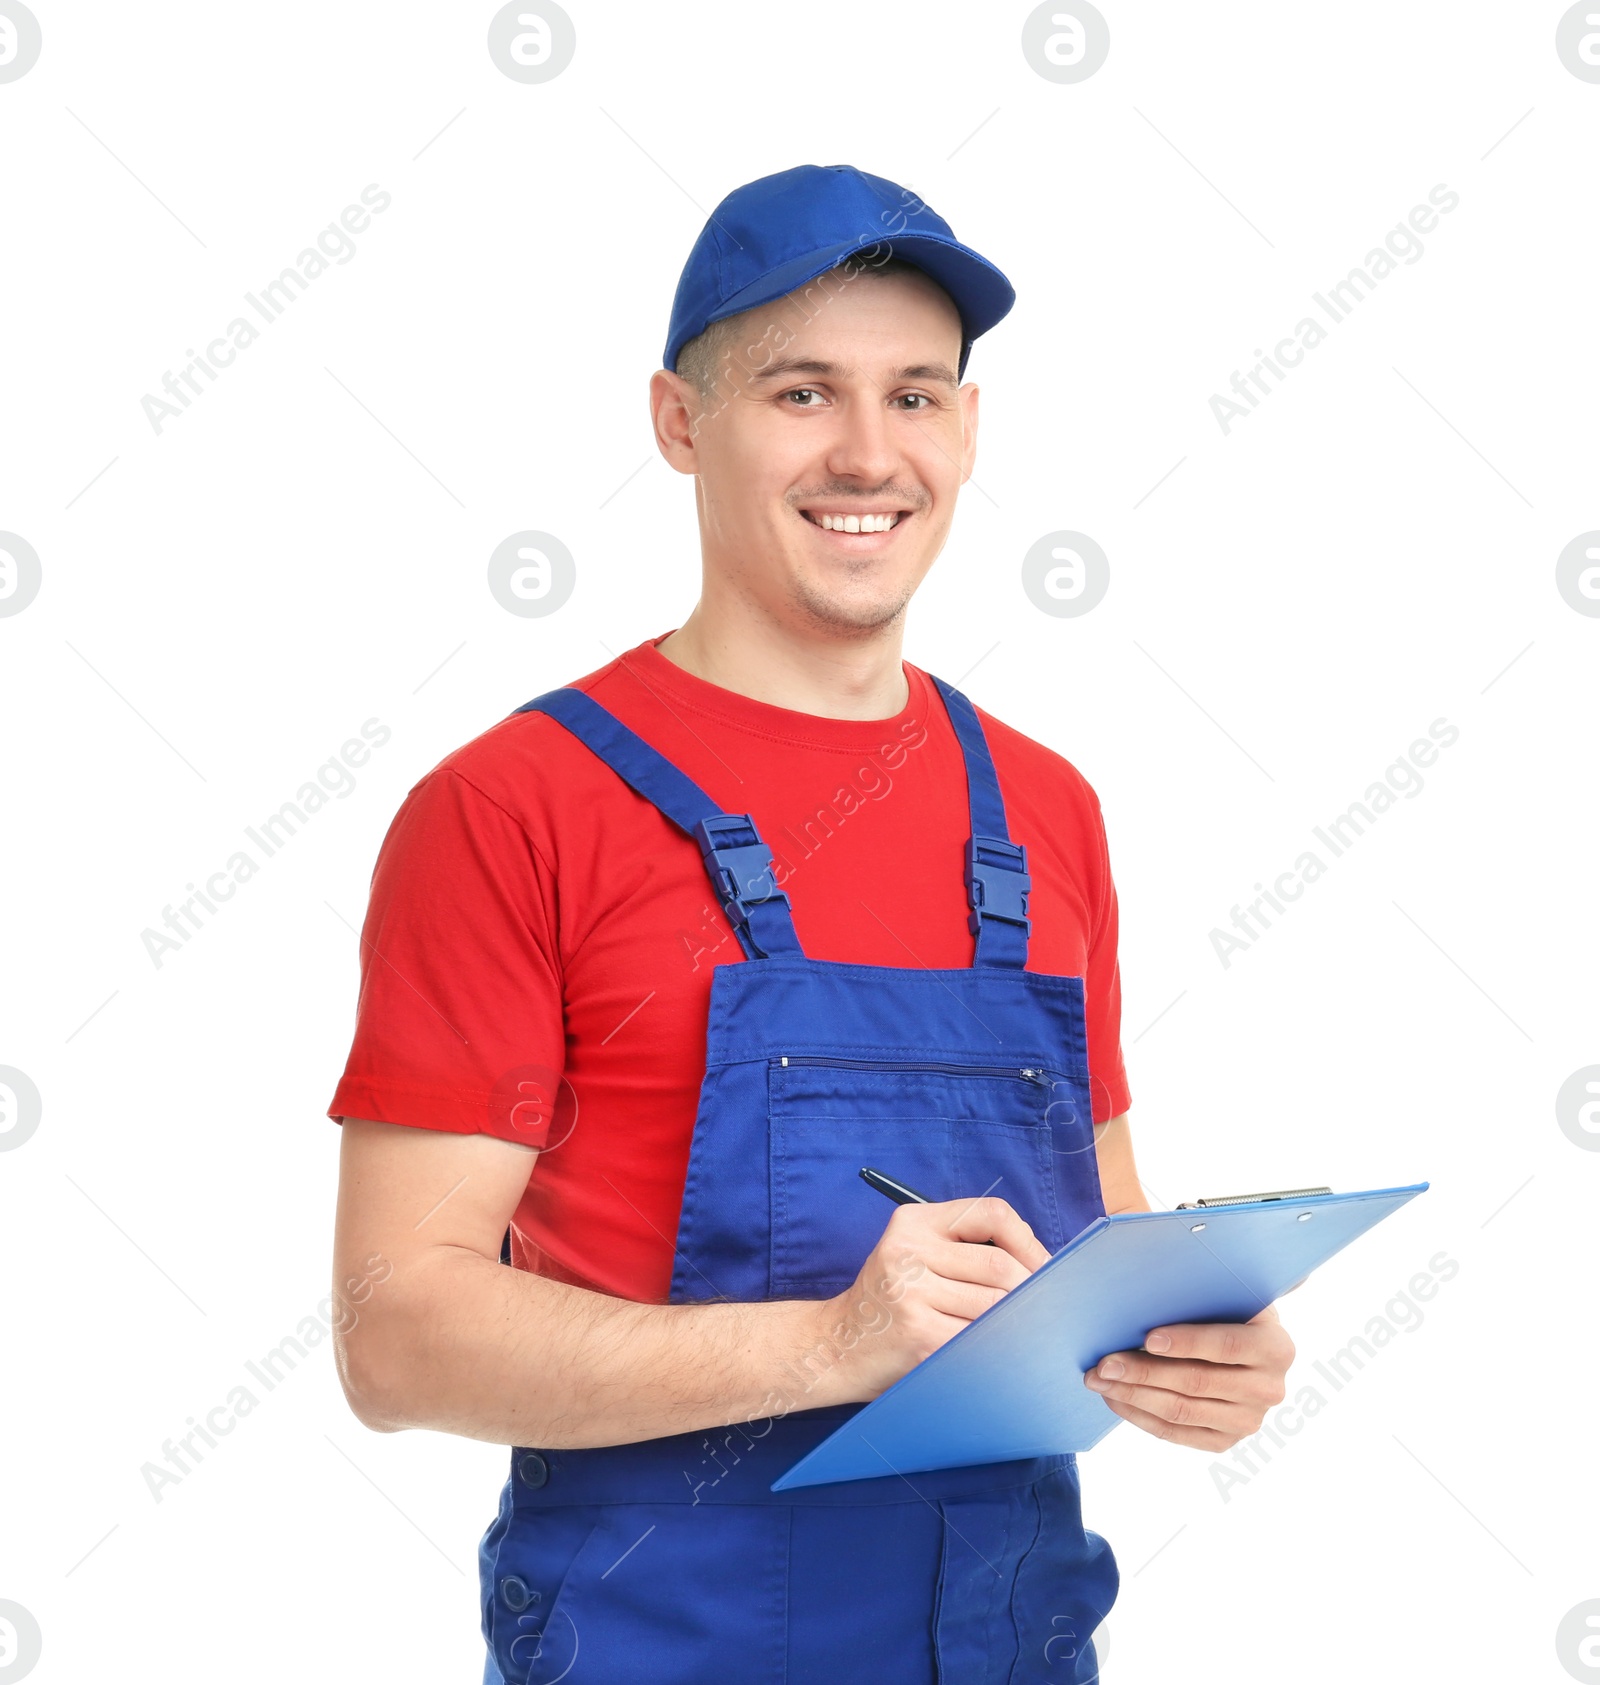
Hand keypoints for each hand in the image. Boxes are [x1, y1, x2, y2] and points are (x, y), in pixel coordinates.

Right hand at [815, 1197, 1050, 1403]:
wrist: (835, 1346)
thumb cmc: (890, 1302)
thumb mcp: (914, 1255)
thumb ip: (964, 1248)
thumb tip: (1041, 1263)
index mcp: (914, 1221)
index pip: (991, 1214)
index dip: (1028, 1241)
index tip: (1043, 1267)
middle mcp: (909, 1250)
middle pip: (999, 1265)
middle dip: (1029, 1291)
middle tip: (1039, 1309)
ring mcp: (911, 1292)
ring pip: (994, 1304)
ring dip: (1014, 1321)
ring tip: (1019, 1330)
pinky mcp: (918, 1333)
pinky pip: (978, 1337)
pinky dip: (996, 1344)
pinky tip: (996, 1349)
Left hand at [1083, 1305, 1293, 1449]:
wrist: (1246, 1346)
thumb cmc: (1226, 1311)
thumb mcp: (1226, 1296)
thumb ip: (1198, 1295)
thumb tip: (1144, 1291)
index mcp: (1276, 1347)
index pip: (1226, 1345)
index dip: (1186, 1342)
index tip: (1147, 1337)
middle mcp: (1269, 1389)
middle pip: (1196, 1382)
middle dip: (1143, 1372)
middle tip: (1103, 1363)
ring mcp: (1249, 1421)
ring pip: (1181, 1410)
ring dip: (1133, 1395)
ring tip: (1098, 1380)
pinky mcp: (1226, 1440)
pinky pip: (1176, 1433)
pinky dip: (1140, 1416)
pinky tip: (1114, 1399)